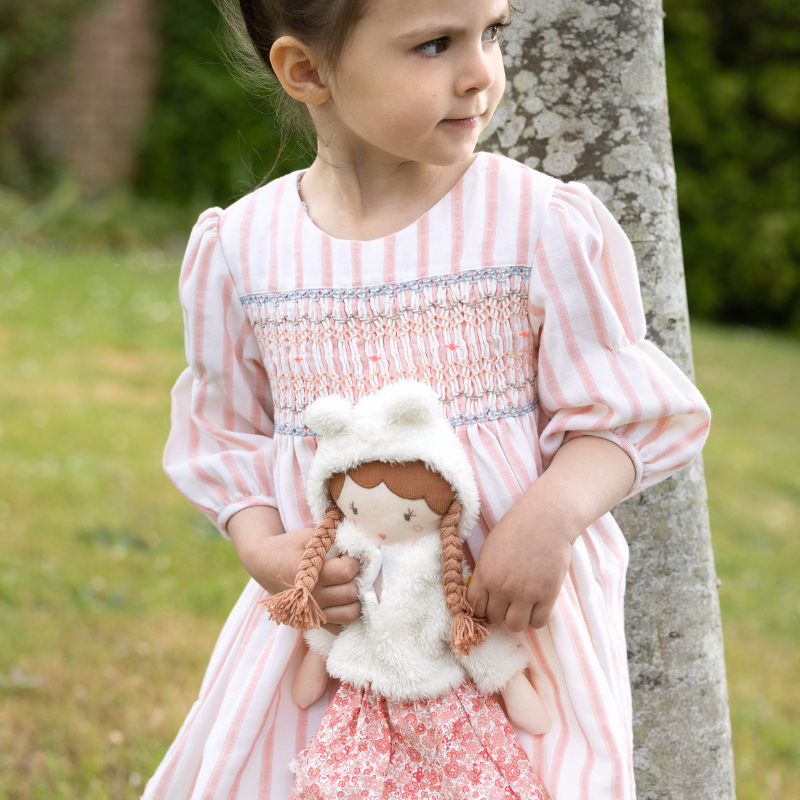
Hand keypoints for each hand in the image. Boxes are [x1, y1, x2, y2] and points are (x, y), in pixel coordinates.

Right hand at [228, 506, 360, 632]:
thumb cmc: (288, 547)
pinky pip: (339, 628)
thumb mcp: (308, 536)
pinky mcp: (311, 621)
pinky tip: (344, 601)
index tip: (350, 554)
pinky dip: (345, 616)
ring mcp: (312, 612)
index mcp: (311, 574)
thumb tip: (358, 540)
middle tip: (352, 569)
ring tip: (351, 585)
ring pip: (350, 614)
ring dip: (356, 599)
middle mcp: (313, 597)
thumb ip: (333, 539)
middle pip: (351, 592)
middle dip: (358, 577)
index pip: (347, 571)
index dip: (354, 560)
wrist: (264, 564)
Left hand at [466, 435, 634, 631]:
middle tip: (509, 600)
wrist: (546, 519)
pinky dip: (537, 618)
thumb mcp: (490, 549)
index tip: (489, 603)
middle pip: (494, 618)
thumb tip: (480, 596)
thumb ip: (484, 573)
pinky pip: (538, 623)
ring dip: (517, 618)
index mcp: (485, 574)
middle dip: (500, 611)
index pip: (474, 607)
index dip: (481, 607)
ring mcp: (525, 594)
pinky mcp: (547, 595)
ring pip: (515, 626)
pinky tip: (538, 605)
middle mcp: (502, 588)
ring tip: (523, 604)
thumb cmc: (516, 529)